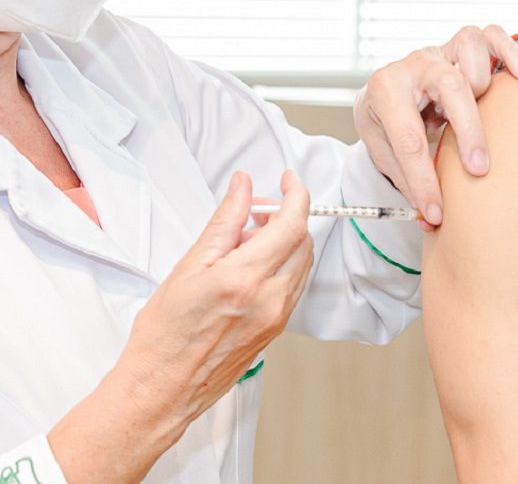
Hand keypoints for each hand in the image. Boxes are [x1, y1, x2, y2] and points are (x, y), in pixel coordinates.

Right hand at [125, 169, 312, 420]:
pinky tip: (252, 265)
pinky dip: (283, 263)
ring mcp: (278, 316)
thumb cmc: (165, 334)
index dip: (296, 194)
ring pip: (302, 262)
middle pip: (302, 240)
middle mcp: (270, 298)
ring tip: (245, 241)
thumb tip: (242, 187)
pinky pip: (294, 283)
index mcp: (245, 278)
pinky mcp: (277, 328)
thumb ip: (224, 222)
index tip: (288, 180)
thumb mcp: (189, 266)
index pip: (292, 224)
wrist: (164, 387)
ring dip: (286, 240)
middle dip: (285, 216)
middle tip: (252, 212)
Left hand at [354, 25, 517, 230]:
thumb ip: (406, 178)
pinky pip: (494, 35)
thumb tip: (430, 218)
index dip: (424, 180)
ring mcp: (440, 51)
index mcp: (385, 91)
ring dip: (481, 82)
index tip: (436, 212)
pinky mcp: (461, 48)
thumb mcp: (382, 150)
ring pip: (470, 46)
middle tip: (478, 170)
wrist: (382, 93)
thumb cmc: (384, 123)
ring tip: (482, 109)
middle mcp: (414, 64)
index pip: (408, 139)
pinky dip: (512, 54)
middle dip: (467, 131)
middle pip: (449, 85)